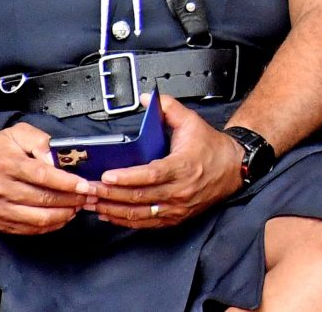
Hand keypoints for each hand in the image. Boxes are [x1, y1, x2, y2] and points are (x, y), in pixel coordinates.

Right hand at [0, 122, 93, 234]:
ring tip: (79, 206)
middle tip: (89, 196)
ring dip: (63, 214)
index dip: (66, 182)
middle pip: (42, 199)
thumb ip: (41, 142)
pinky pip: (27, 229)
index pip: (41, 176)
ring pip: (37, 218)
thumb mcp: (18, 133)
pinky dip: (49, 225)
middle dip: (71, 199)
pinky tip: (63, 216)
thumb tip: (58, 160)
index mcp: (5, 164)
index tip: (85, 185)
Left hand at [89, 96, 242, 227]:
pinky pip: (145, 223)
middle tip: (87, 190)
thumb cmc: (212, 147)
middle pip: (139, 197)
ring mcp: (177, 207)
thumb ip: (168, 108)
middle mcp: (180, 190)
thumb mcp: (192, 122)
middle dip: (109, 195)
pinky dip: (123, 220)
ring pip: (139, 214)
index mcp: (183, 166)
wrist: (234, 168)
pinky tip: (108, 214)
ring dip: (112, 210)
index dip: (127, 178)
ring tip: (91, 203)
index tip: (107, 176)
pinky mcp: (175, 218)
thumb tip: (145, 99)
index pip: (151, 175)